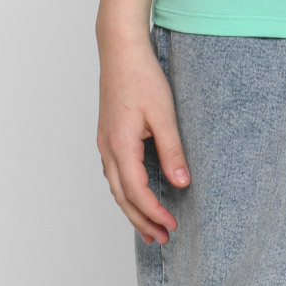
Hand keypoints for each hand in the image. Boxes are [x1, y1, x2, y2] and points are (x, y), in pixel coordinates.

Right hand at [96, 33, 190, 246]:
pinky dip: (126, 191)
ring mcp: (104, 141)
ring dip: (133, 209)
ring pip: (116, 187)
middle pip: (122, 197)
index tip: (172, 225)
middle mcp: (107, 148)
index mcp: (120, 145)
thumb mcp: (163, 113)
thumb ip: (172, 150)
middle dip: (142, 221)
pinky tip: (137, 193)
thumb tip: (181, 182)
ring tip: (150, 225)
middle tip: (162, 238)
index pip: (136, 192)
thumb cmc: (141, 75)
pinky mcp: (107, 134)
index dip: (154, 213)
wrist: (120, 48)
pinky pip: (114, 173)